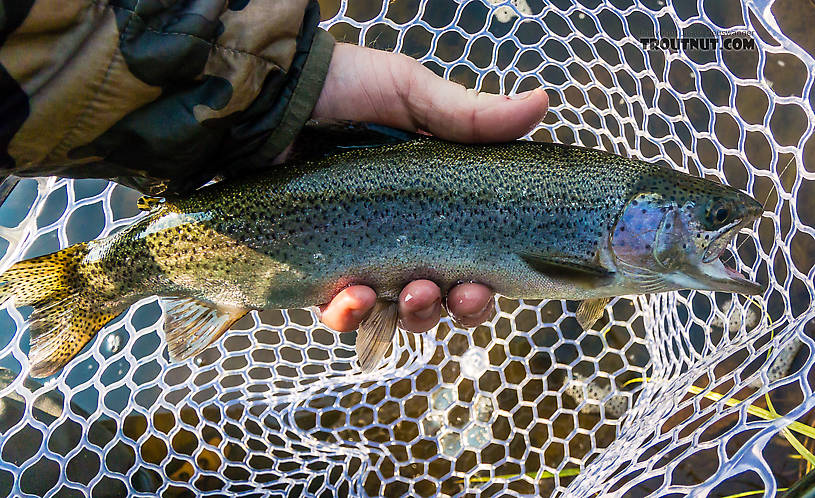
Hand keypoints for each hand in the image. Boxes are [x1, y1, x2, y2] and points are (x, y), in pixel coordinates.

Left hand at [311, 43, 548, 332]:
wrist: (267, 97)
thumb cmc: (340, 89)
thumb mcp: (409, 94)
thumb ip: (470, 115)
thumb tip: (544, 103)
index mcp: (430, 205)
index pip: (469, 258)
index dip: (484, 284)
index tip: (489, 283)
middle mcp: (397, 237)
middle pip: (439, 298)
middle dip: (454, 308)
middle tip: (458, 294)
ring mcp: (355, 257)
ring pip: (393, 314)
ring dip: (413, 315)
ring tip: (412, 293)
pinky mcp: (313, 269)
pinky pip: (337, 313)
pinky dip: (349, 315)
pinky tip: (353, 296)